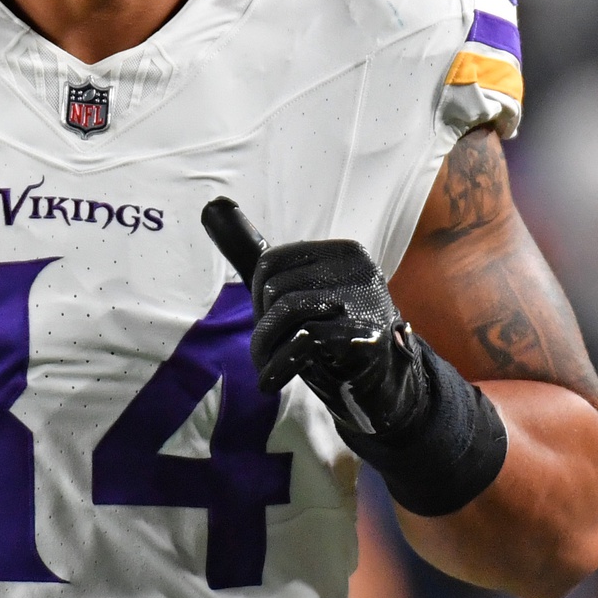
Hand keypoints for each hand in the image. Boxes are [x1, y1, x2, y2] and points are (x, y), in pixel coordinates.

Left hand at [249, 239, 432, 437]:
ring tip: (265, 366)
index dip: (257, 296)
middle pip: (275, 288)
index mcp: (345, 254)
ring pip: (284, 310)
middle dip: (261, 324)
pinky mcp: (362, 336)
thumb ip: (271, 265)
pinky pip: (301, 341)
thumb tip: (212, 208)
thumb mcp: (311, 297)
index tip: (264, 320)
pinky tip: (272, 381)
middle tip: (268, 350)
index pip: (272, 261)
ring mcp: (363, 302)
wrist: (385, 390)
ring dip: (264, 346)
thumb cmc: (339, 338)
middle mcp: (358, 270)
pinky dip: (277, 365)